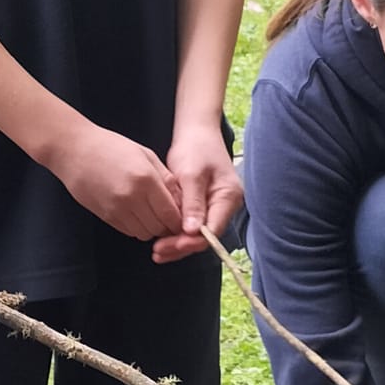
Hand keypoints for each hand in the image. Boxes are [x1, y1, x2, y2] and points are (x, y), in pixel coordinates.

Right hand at [51, 120, 184, 242]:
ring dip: (151, 228)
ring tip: (150, 214)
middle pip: (159, 228)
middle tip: (167, 216)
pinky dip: (136, 227)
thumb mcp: (145, 155)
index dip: (179, 221)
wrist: (74, 151)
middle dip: (167, 226)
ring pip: (144, 233)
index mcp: (146, 180)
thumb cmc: (110, 147)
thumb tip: (181, 200)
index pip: (171, 214)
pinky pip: (129, 231)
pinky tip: (135, 213)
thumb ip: (165, 178)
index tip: (181, 217)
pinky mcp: (105, 216)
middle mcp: (132, 198)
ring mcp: (116, 210)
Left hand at [153, 122, 243, 263]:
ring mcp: (215, 207)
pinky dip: (177, 234)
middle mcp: (225, 206)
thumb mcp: (192, 173)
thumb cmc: (196, 147)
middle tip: (157, 252)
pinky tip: (161, 240)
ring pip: (197, 234)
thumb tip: (191, 231)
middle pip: (205, 236)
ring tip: (156, 252)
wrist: (196, 132)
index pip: (212, 230)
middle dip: (181, 246)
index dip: (191, 241)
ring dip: (178, 243)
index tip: (169, 245)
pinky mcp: (203, 207)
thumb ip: (193, 202)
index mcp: (228, 197)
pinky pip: (192, 226)